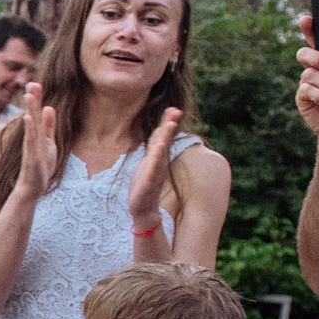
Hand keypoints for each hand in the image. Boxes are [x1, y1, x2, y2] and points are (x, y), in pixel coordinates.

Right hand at [13, 82, 61, 197]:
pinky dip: (29, 129)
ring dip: (30, 110)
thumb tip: (49, 107)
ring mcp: (31, 147)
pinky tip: (28, 118)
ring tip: (30, 95)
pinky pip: (30, 141)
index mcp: (38, 134)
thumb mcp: (49, 143)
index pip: (37, 113)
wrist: (32, 186)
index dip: (37, 99)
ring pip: (31, 126)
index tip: (36, 83)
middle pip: (33, 115)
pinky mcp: (31, 156)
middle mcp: (33, 138)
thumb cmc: (41, 165)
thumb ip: (49, 126)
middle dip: (33, 99)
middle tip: (32, 83)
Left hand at [125, 106, 182, 230]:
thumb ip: (155, 147)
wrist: (143, 209)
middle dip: (168, 129)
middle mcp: (158, 165)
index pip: (164, 138)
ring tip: (166, 130)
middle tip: (174, 114)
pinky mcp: (146, 187)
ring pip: (159, 157)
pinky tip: (155, 156)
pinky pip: (151, 174)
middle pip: (163, 144)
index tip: (175, 109)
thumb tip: (162, 131)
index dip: (168, 123)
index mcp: (157, 158)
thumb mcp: (149, 162)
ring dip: (163, 143)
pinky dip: (154, 165)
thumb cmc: (146, 184)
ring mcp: (153, 175)